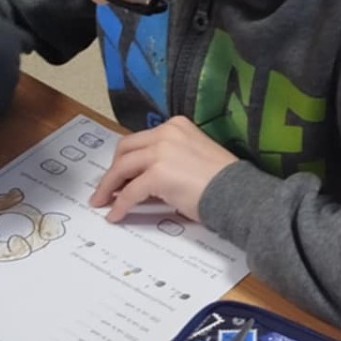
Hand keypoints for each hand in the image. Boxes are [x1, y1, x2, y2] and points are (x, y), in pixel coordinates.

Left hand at [89, 117, 235, 223]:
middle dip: (112, 170)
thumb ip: (170, 160)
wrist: (239, 193)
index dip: (126, 158)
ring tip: (101, 202)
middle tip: (106, 187)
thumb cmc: (223, 181)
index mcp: (176, 126)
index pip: (141, 140)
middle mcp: (166, 133)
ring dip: (108, 186)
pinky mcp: (157, 174)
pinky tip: (115, 215)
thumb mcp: (193, 158)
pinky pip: (129, 192)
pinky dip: (119, 205)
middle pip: (125, 149)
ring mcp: (160, 152)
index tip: (119, 173)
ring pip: (122, 168)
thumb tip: (146, 181)